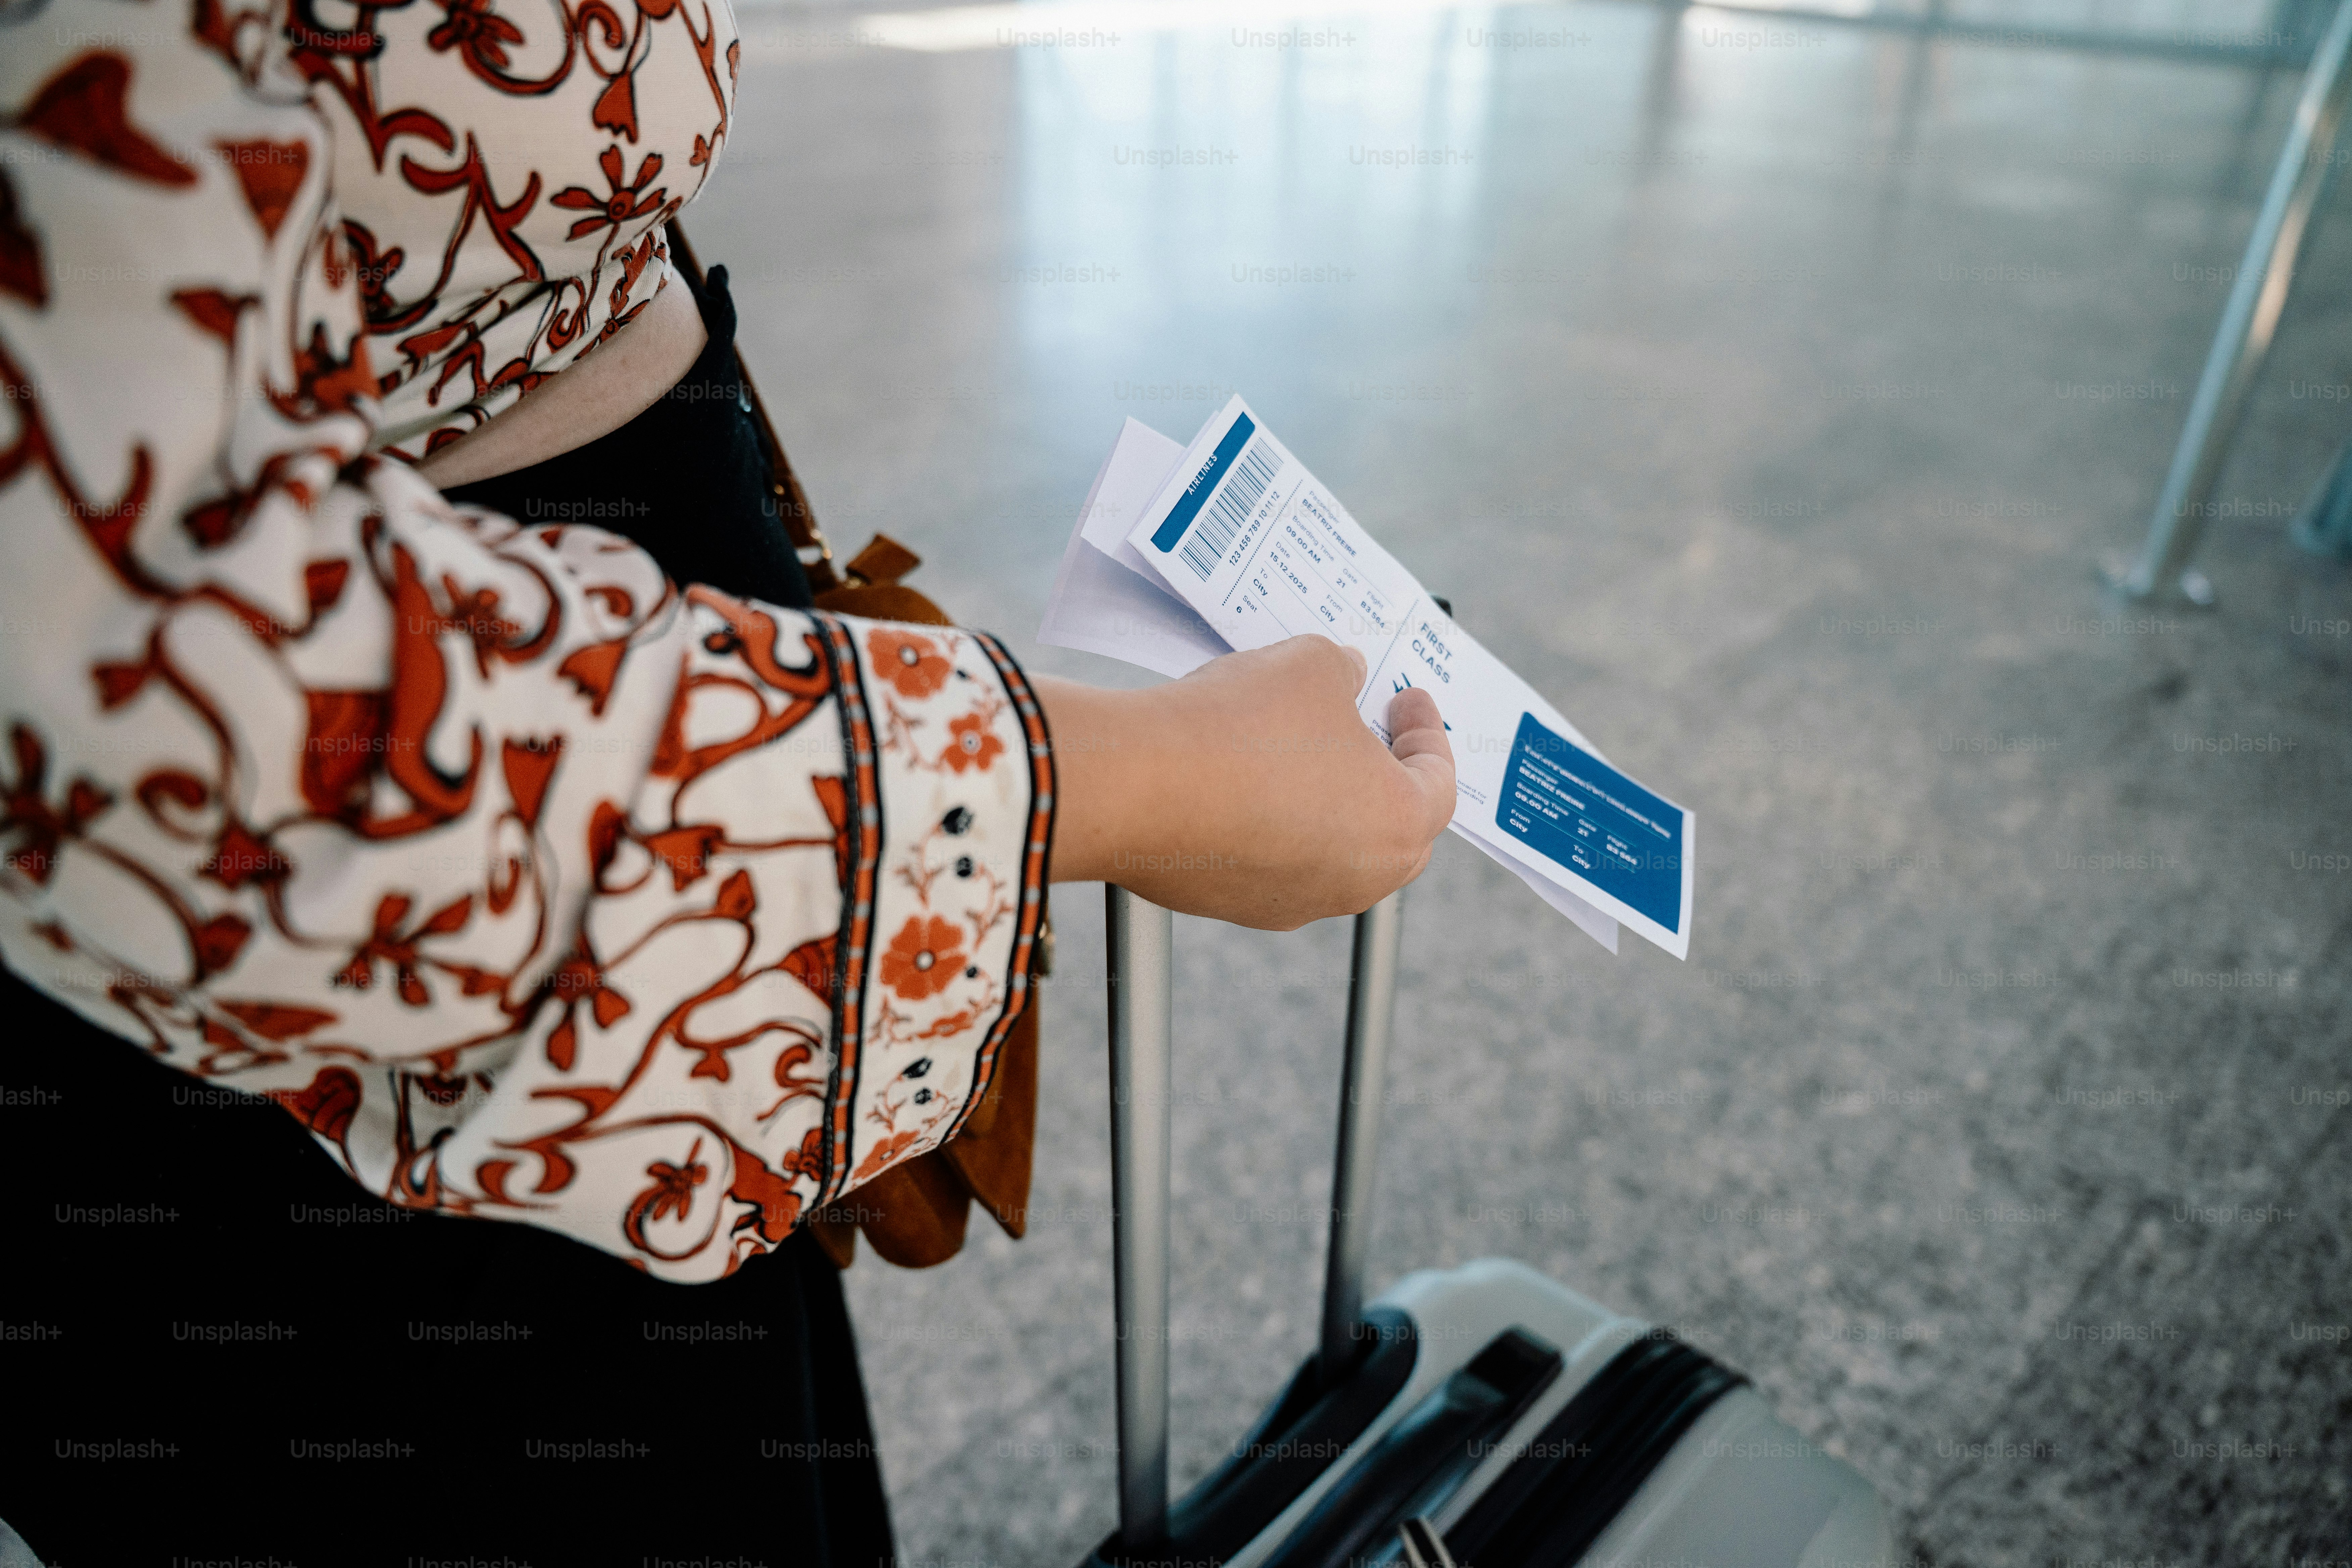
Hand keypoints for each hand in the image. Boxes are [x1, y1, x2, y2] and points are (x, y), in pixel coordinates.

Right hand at [1035, 636, 1455, 929]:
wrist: (1135, 783)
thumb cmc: (1237, 723)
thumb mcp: (1310, 665)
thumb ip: (1343, 671)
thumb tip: (1344, 676)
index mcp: (1398, 823)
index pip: (1438, 780)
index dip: (1427, 731)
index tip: (1407, 700)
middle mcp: (1358, 879)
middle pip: (1397, 832)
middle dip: (1388, 779)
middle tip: (1370, 734)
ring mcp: (1296, 901)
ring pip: (1334, 852)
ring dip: (1329, 805)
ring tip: (1302, 754)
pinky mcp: (1238, 906)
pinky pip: (1275, 864)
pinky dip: (1274, 827)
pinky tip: (1246, 784)